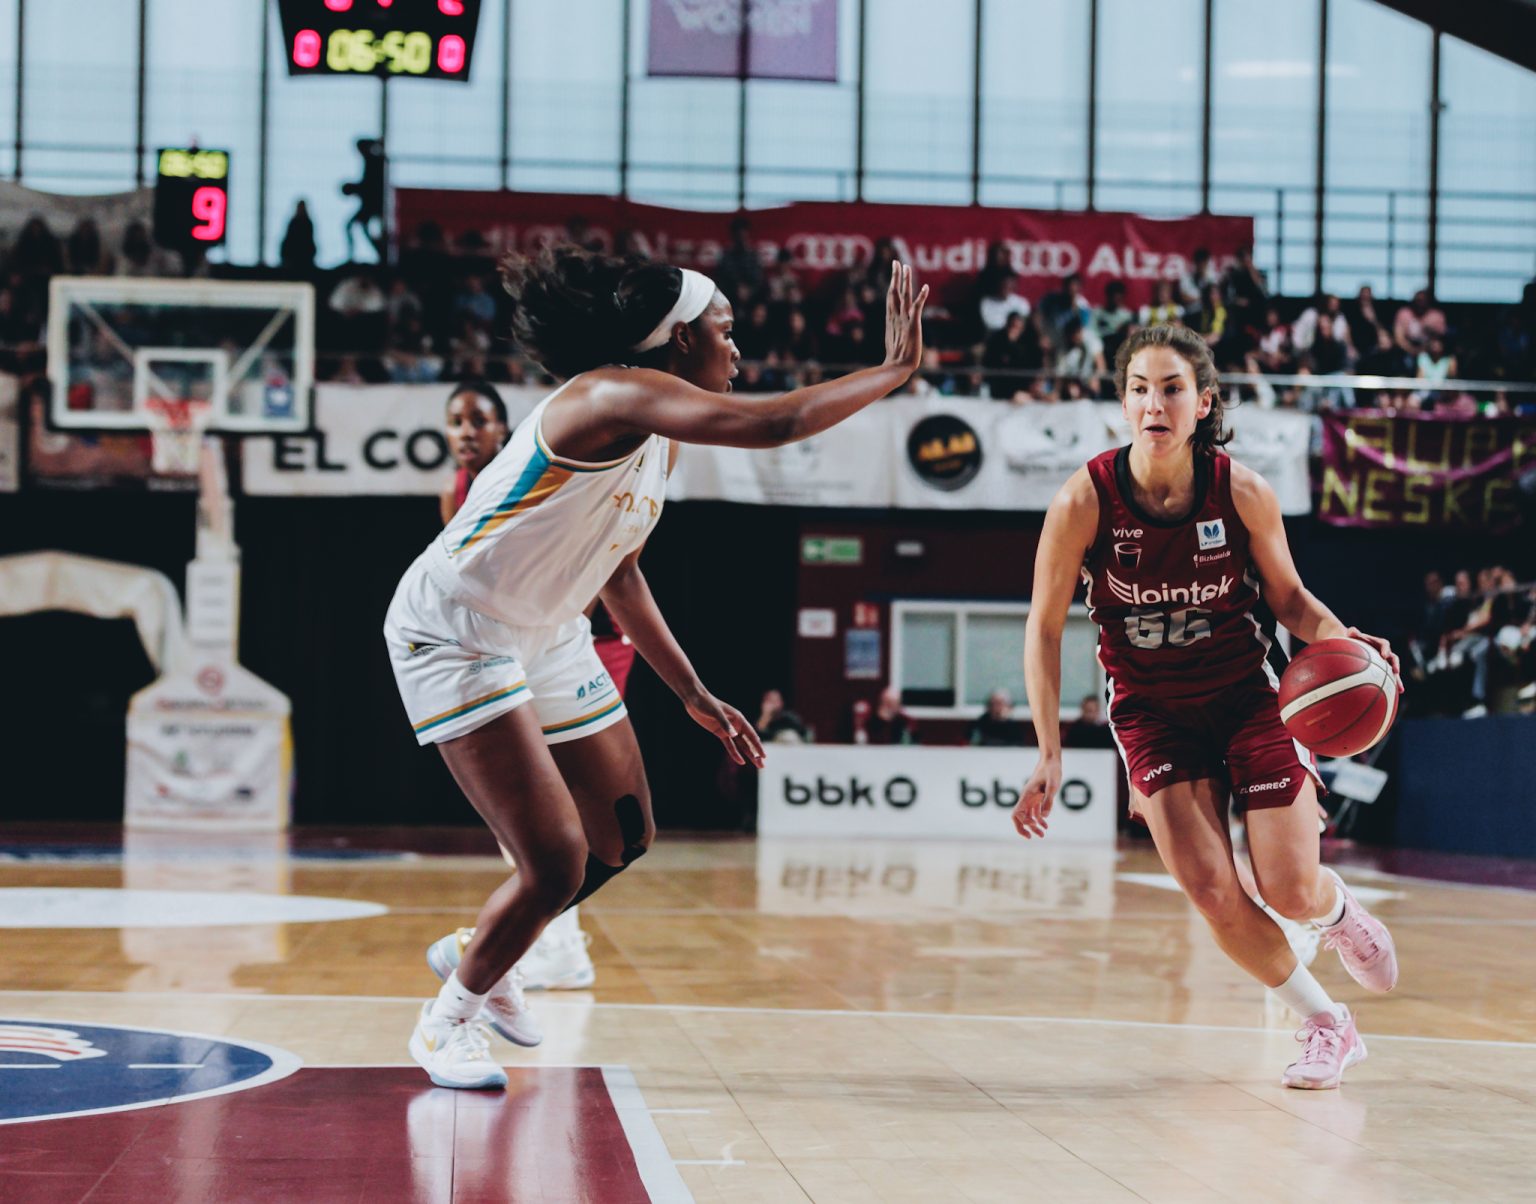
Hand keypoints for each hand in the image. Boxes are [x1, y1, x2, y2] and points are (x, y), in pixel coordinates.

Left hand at [686, 691, 765, 768]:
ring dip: (748, 754)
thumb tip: (734, 735)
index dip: (757, 746)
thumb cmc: (707, 703)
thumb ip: (725, 724)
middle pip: (748, 742)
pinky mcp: (720, 733)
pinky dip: (735, 753)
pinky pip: (730, 745)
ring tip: (756, 764)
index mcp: (738, 718)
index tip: (764, 755)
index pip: (751, 735)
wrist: (695, 699)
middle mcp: (736, 724)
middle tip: (762, 765)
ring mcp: (728, 730)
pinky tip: (740, 761)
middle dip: (755, 753)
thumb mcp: (716, 712)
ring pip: (741, 745)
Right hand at [882, 262, 928, 376]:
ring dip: (906, 281)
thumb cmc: (896, 358)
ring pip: (904, 296)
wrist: (897, 367)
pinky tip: (926, 288)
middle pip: (895, 292)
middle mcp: (896, 317)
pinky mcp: (913, 326)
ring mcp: (904, 320)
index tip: (895, 270)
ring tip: (908, 267)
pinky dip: (921, 297)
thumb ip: (895, 331)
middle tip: (897, 262)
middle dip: (896, 277)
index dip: (893, 282)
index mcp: (891, 319)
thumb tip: (895, 329)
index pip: (891, 296)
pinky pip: (917, 308)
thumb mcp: (893, 340)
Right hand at [1012, 756, 1060, 838]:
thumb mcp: (1052, 786)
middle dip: (1024, 829)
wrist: (1051, 760)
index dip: (1022, 824)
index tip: (1032, 828)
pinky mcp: (1037, 797)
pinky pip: (1034, 811)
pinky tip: (1046, 825)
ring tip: (1042, 834)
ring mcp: (1031, 798)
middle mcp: (1027, 798)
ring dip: (1033, 826)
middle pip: (1019, 817)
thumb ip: (1048, 801)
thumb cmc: (1051, 771)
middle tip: (1032, 838)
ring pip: (1028, 816)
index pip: (1017, 814)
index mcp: (1027, 795)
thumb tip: (1044, 817)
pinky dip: (1039, 819)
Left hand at [1345, 626, 1403, 690]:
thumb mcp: (1350, 635)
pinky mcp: (1381, 671)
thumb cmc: (1350, 639)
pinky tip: (1391, 697)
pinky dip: (1389, 687)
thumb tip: (1352, 630)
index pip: (1385, 644)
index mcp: (1378, 643)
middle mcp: (1384, 653)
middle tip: (1396, 672)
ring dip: (1397, 680)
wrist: (1351, 645)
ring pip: (1393, 672)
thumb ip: (1353, 633)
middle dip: (1396, 665)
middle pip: (1393, 659)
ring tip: (1400, 689)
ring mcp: (1384, 663)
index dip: (1386, 650)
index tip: (1384, 656)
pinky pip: (1386, 679)